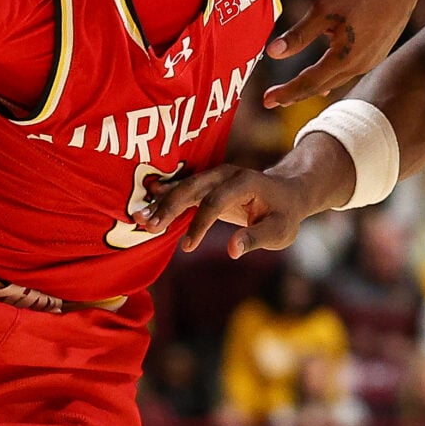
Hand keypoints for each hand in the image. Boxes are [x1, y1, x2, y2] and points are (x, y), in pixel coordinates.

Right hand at [137, 163, 326, 255]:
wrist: (286, 193)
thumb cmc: (284, 215)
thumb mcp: (279, 231)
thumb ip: (256, 238)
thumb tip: (233, 251)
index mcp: (245, 182)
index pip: (216, 202)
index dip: (200, 224)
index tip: (187, 248)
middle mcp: (226, 174)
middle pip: (192, 188)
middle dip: (169, 207)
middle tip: (148, 226)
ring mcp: (213, 176)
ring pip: (183, 187)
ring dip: (160, 203)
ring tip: (137, 219)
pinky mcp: (205, 184)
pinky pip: (181, 189)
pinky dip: (163, 198)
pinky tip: (142, 205)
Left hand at [261, 0, 419, 107]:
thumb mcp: (323, 10)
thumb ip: (298, 34)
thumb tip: (272, 54)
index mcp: (344, 58)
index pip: (308, 83)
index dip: (286, 92)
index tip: (267, 100)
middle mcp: (358, 66)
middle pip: (320, 86)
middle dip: (295, 94)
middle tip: (272, 101)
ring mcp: (369, 62)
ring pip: (335, 80)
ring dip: (312, 87)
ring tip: (294, 93)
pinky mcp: (375, 54)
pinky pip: (347, 72)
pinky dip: (330, 77)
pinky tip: (324, 78)